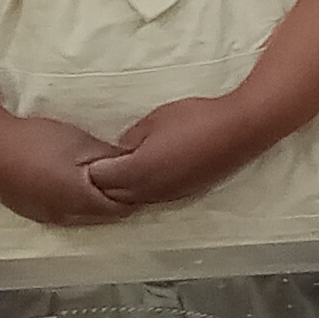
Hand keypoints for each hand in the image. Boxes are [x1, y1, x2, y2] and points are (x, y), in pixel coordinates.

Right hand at [0, 112, 139, 225]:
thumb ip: (107, 157)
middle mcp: (64, 216)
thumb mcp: (81, 143)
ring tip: (97, 183)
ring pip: (79, 217)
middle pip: (101, 216)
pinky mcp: (26, 209)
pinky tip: (69, 187)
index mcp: (81, 201)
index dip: (132, 195)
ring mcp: (43, 215)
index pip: (119, 208)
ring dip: (92, 204)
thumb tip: (128, 164)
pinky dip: (72, 205)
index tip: (141, 181)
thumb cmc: (35, 141)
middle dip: (115, 202)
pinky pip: (59, 213)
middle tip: (124, 182)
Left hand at [78, 91, 281, 212]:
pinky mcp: (184, 193)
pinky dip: (141, 191)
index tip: (78, 161)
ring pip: (133, 200)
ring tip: (114, 175)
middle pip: (112, 195)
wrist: (240, 129)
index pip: (100, 178)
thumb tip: (119, 151)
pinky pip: (152, 197)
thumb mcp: (155, 119)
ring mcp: (169, 195)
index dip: (88, 170)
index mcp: (137, 170)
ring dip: (120, 190)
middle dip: (100, 184)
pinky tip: (144, 178)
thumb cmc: (196, 117)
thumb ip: (131, 139)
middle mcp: (150, 190)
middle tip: (90, 170)